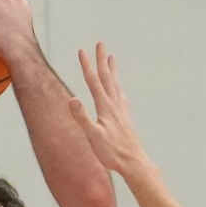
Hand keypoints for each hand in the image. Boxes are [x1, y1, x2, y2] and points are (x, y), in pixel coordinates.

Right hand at [69, 43, 151, 178]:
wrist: (134, 163)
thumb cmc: (112, 152)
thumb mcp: (93, 136)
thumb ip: (82, 117)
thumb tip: (72, 99)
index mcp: (105, 107)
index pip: (93, 81)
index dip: (86, 65)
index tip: (81, 50)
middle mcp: (114, 105)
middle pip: (107, 77)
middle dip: (101, 60)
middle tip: (100, 44)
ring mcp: (121, 111)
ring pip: (115, 85)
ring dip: (112, 70)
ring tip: (112, 58)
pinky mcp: (125, 118)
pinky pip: (121, 97)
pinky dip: (119, 88)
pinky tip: (120, 90)